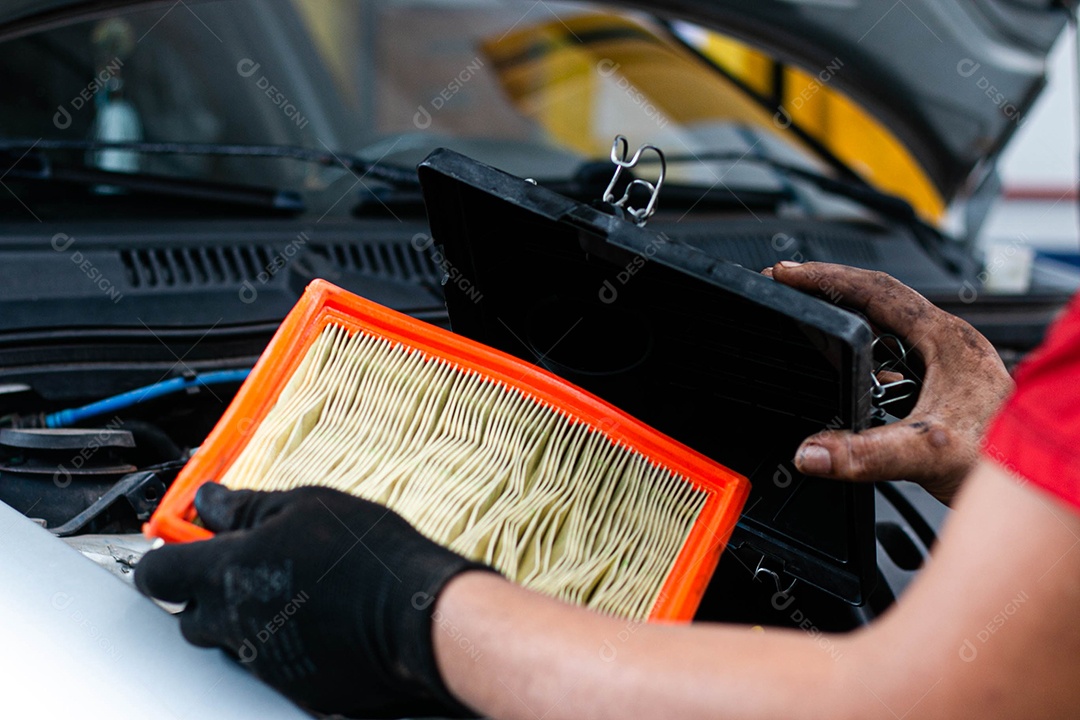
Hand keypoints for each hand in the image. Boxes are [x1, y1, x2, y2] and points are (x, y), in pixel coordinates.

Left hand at [135, 483, 492, 717]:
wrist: (416, 615)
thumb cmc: (367, 555)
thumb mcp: (305, 506)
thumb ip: (246, 507)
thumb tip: (209, 501)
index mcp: (228, 572)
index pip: (159, 573)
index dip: (164, 559)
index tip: (180, 546)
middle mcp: (235, 622)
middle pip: (189, 617)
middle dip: (206, 595)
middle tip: (243, 568)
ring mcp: (262, 660)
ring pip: (231, 642)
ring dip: (245, 619)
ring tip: (292, 592)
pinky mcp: (293, 687)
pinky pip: (270, 665)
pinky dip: (283, 643)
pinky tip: (319, 620)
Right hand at [763, 262, 1012, 503]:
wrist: (1051, 479)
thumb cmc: (1009, 457)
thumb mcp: (927, 454)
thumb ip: (864, 455)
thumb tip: (810, 452)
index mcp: (945, 339)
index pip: (874, 289)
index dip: (825, 278)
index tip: (787, 273)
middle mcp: (949, 343)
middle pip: (878, 300)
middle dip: (829, 291)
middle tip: (790, 289)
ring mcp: (949, 363)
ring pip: (889, 327)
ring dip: (848, 320)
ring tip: (810, 319)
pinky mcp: (948, 386)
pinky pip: (898, 357)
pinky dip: (865, 356)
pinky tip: (850, 376)